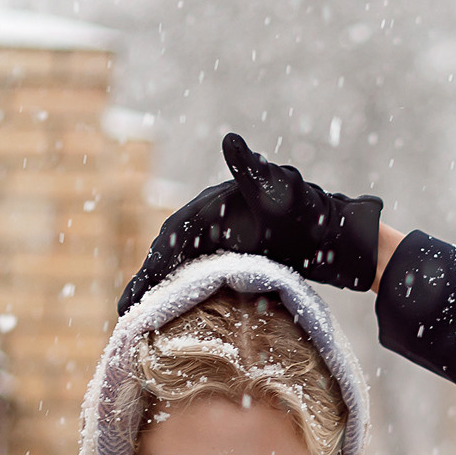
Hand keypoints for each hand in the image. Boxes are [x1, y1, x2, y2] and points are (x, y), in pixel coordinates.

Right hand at [118, 132, 383, 312]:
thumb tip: (230, 139)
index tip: (144, 285)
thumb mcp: (277, 186)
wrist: (326, 229)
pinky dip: (177, 290)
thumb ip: (251, 168)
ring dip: (158, 286)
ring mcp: (215, 240)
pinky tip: (166, 310)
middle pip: (169, 250)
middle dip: (149, 277)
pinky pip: (194, 274)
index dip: (157, 260)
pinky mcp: (225, 257)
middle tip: (129, 308)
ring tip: (136, 315)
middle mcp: (208, 220)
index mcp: (213, 204)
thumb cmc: (302, 206)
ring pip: (178, 265)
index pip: (176, 234)